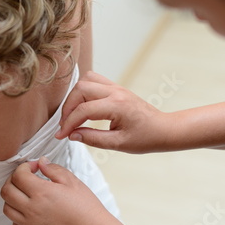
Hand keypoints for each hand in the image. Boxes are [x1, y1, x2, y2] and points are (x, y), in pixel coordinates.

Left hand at [1, 158, 115, 224]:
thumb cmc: (87, 210)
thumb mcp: (73, 183)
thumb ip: (54, 169)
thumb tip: (41, 163)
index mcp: (41, 193)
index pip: (18, 175)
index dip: (24, 167)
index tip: (33, 167)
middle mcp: (31, 210)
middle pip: (6, 191)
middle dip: (13, 180)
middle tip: (26, 178)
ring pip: (7, 209)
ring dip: (13, 198)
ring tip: (27, 195)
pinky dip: (17, 219)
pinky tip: (29, 215)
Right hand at [56, 71, 171, 153]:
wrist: (163, 129)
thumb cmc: (146, 138)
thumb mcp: (118, 144)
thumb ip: (93, 139)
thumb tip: (72, 135)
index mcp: (117, 105)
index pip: (83, 110)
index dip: (68, 123)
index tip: (61, 135)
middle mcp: (116, 92)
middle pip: (81, 89)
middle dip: (68, 107)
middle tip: (66, 125)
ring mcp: (117, 87)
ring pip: (86, 80)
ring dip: (75, 96)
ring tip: (73, 115)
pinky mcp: (117, 88)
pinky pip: (95, 81)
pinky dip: (84, 91)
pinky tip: (83, 106)